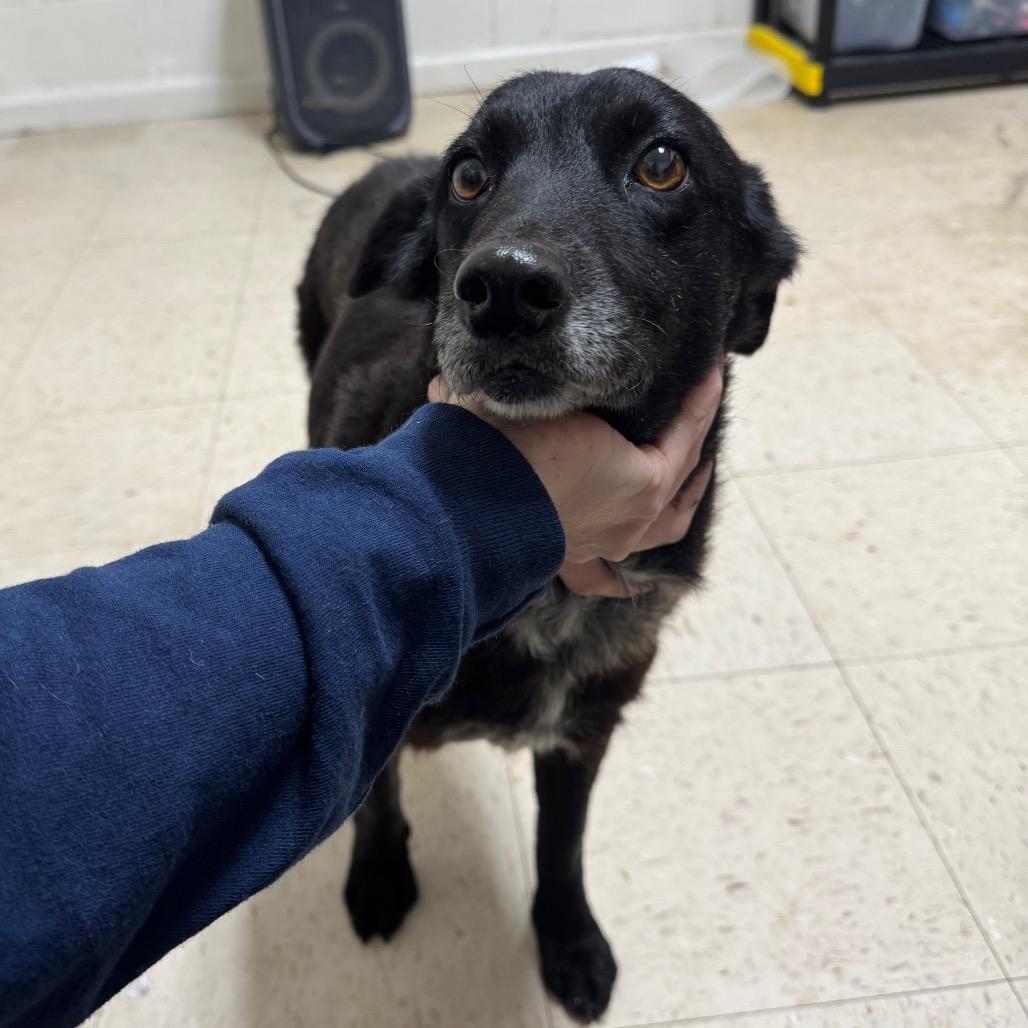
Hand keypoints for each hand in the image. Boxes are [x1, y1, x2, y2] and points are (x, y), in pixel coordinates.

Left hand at [427, 364, 721, 597]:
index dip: (614, 550)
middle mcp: (599, 541)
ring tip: (701, 406)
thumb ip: (465, 422)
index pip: (595, 569)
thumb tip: (441, 392)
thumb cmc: (466, 477)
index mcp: (558, 545)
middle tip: (692, 460)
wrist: (470, 491)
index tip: (621, 510)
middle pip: (658, 527)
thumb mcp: (475, 452)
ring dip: (694, 446)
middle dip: (678, 492)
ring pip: (679, 487)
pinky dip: (697, 408)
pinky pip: (684, 440)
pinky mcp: (645, 484)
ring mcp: (628, 518)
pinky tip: (707, 377)